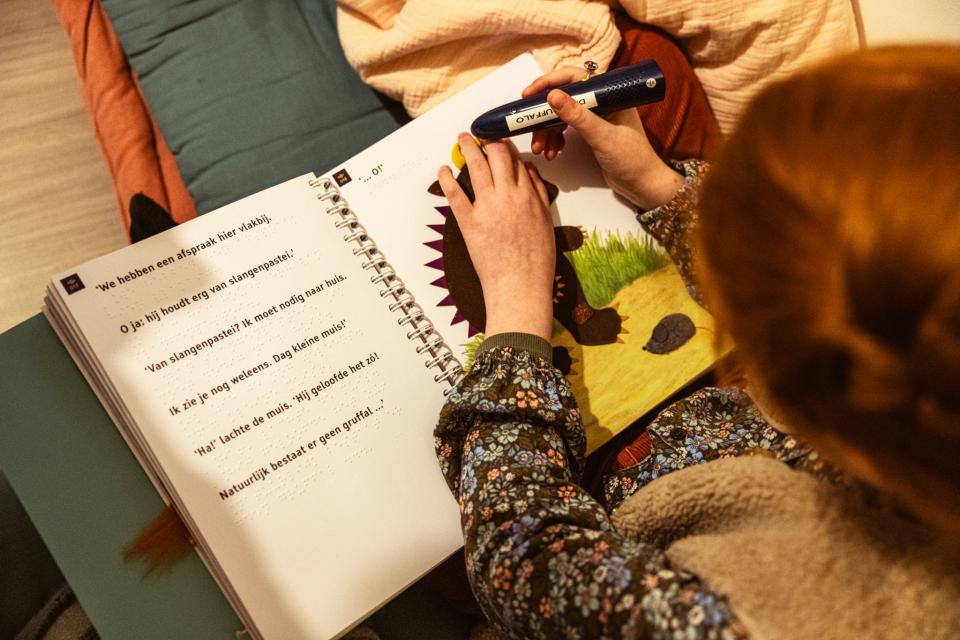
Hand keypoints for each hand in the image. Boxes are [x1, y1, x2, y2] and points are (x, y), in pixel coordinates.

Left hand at [437, 133, 554, 340]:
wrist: (520, 287)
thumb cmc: (536, 262)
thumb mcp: (546, 223)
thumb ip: (539, 195)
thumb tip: (529, 173)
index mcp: (529, 197)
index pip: (517, 162)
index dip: (506, 148)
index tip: (499, 142)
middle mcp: (509, 197)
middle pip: (497, 157)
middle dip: (487, 141)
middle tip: (478, 136)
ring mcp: (488, 208)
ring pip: (477, 168)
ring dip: (467, 149)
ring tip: (461, 139)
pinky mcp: (469, 223)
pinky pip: (455, 194)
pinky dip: (447, 179)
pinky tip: (443, 170)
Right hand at [522, 67, 683, 209]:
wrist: (644, 185)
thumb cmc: (632, 160)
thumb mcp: (602, 137)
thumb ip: (578, 116)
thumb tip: (553, 96)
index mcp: (609, 94)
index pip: (574, 77)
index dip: (549, 82)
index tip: (529, 95)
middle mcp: (602, 101)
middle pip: (564, 97)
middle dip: (544, 114)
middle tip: (528, 126)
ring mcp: (596, 117)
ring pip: (562, 116)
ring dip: (547, 131)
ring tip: (540, 149)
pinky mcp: (592, 132)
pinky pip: (566, 129)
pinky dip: (555, 139)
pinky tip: (552, 152)